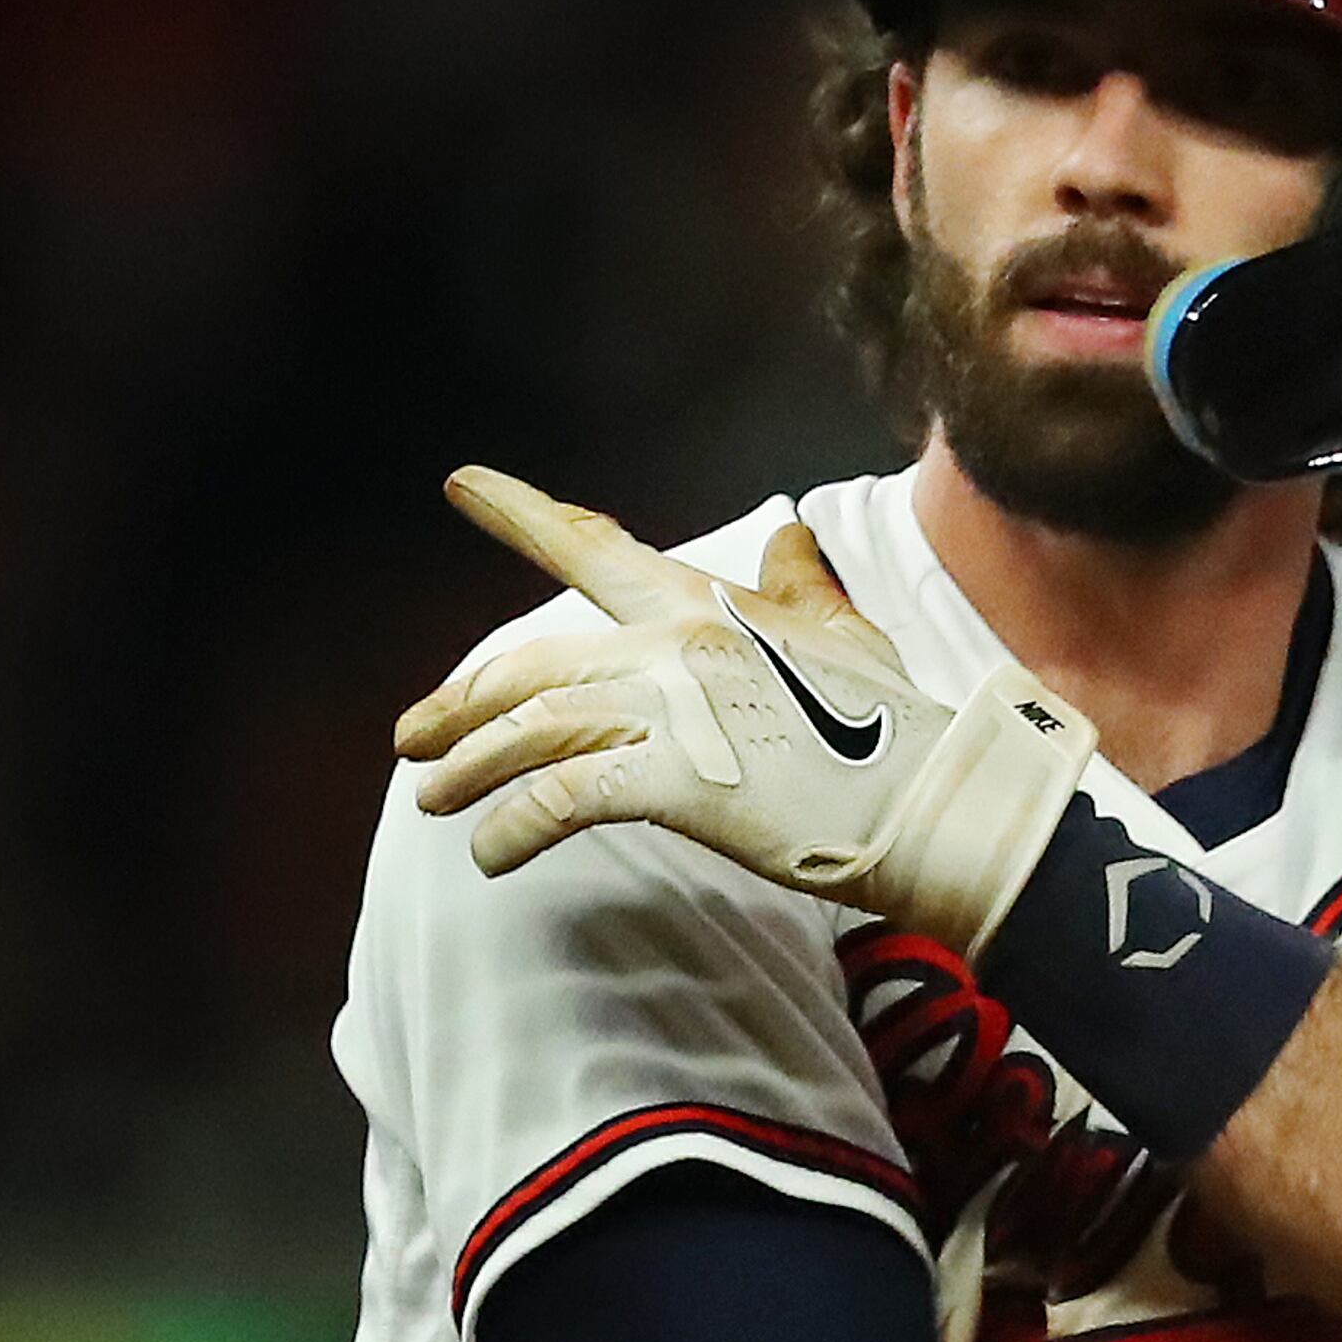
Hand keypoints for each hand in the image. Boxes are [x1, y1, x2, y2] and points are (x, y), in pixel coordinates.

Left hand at [395, 467, 1096, 953]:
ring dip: (471, 767)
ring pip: (535, 727)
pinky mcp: (678, 779)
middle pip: (536, 663)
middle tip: (413, 738)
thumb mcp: (846, 638)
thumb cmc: (890, 728)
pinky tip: (490, 856)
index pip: (595, 548)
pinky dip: (516, 825)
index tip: (463, 486)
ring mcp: (674, 709)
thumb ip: (801, 588)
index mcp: (704, 604)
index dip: (522, 513)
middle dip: (462, 702)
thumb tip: (790, 532)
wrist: (929, 797)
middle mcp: (674, 644)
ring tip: (431, 801)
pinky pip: (566, 798)